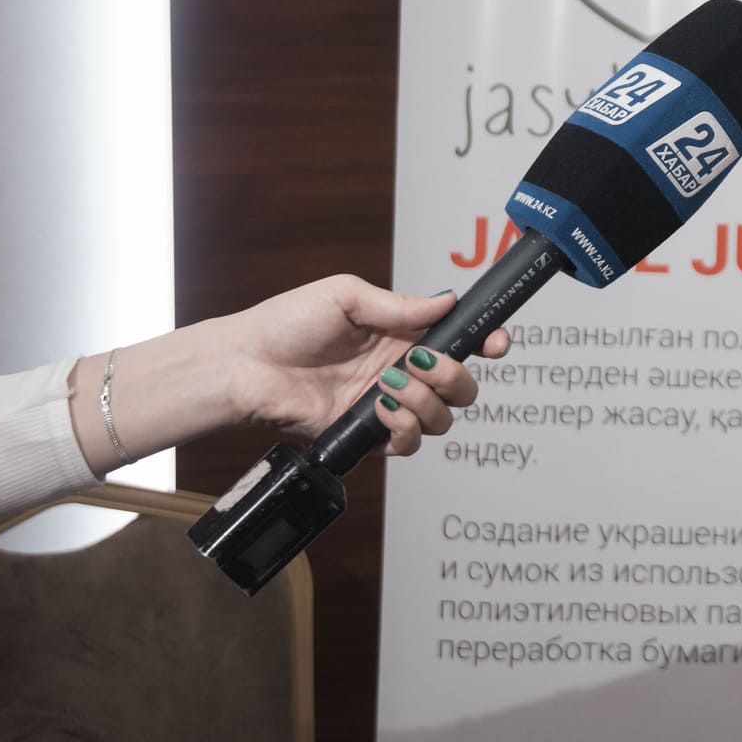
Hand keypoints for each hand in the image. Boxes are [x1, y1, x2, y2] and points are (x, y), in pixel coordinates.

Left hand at [216, 275, 508, 455]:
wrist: (246, 364)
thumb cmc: (287, 322)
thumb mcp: (347, 297)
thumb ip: (401, 306)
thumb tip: (448, 301)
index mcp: (403, 333)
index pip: (461, 340)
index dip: (488, 342)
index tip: (496, 343)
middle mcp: (403, 370)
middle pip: (462, 387)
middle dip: (455, 377)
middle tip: (423, 363)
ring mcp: (387, 405)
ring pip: (442, 419)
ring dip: (426, 402)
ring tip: (389, 385)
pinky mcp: (366, 434)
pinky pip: (408, 444)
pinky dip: (404, 427)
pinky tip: (379, 408)